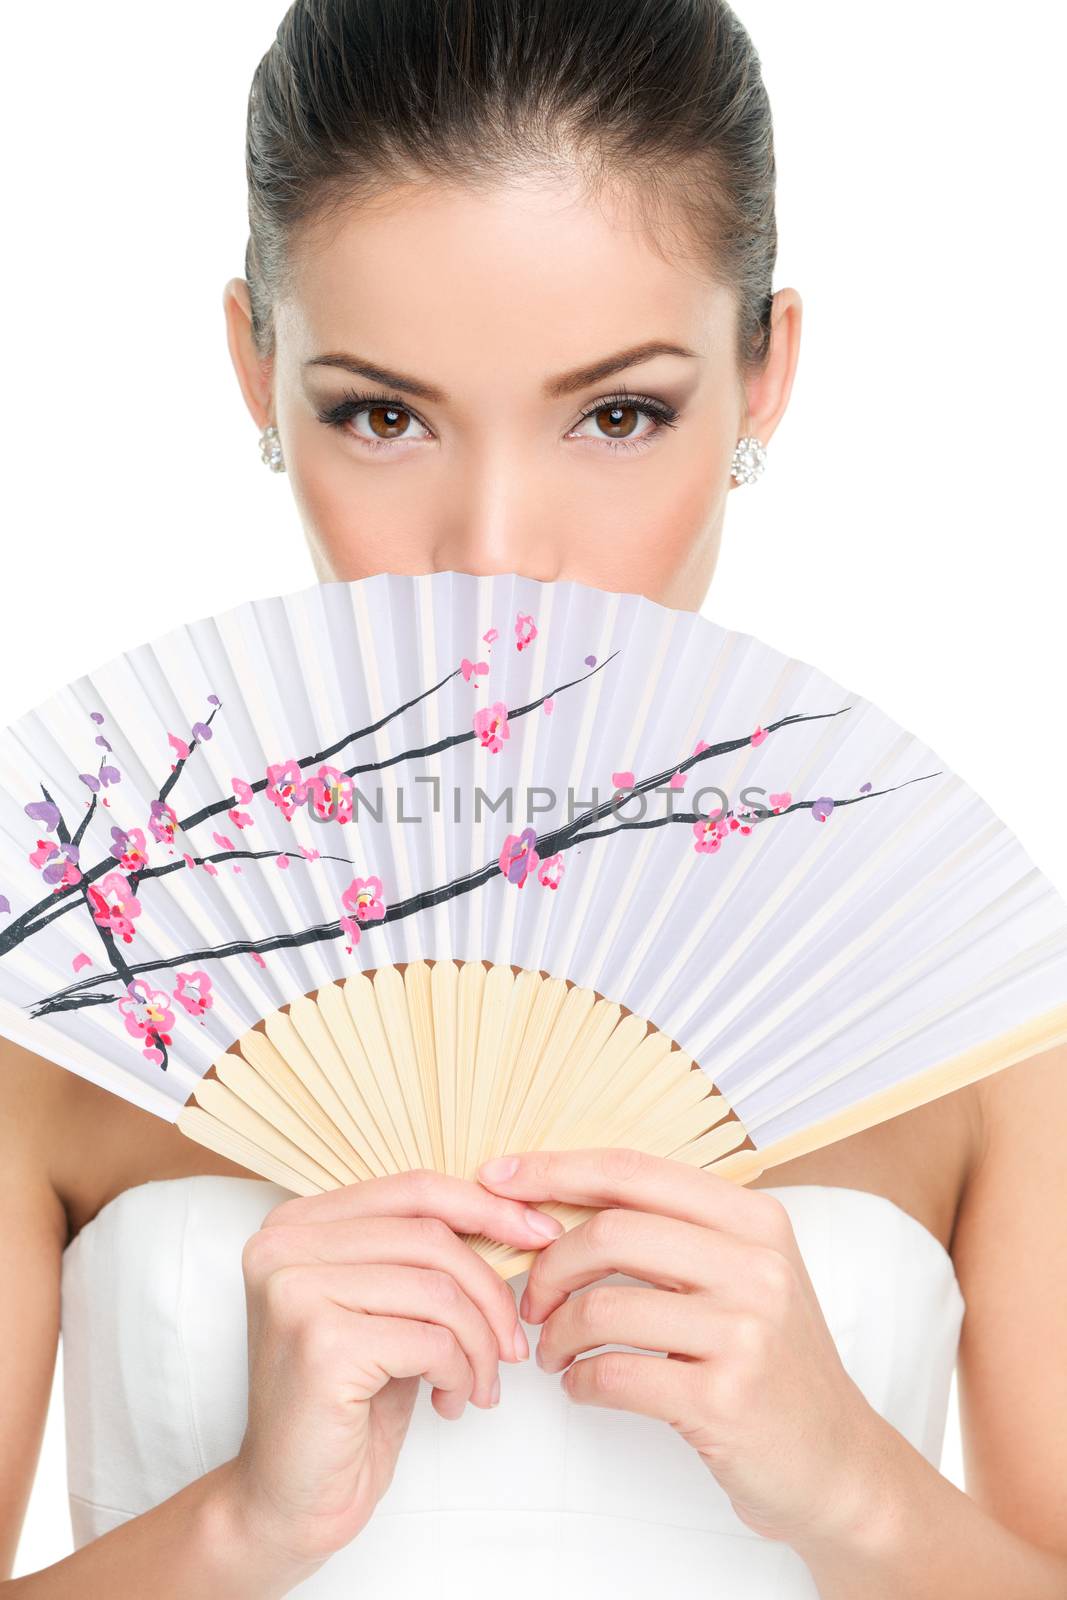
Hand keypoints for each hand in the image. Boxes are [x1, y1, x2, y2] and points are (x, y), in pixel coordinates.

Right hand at [224, 1169, 561, 1567]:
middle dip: (491, 1293)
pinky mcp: (320, 1344)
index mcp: (297, 1223)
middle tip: (512, 1346)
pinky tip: (449, 1403)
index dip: (487, 1208)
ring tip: (477, 1384)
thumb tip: (520, 1219)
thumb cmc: (347, 1405)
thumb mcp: (385, 1310)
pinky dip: (459, 1374)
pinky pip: (430, 1340)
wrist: (288, 1502)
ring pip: (438, 1289)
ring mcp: (296, 1291)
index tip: (541, 1236)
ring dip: (478, 1344)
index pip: (414, 1188)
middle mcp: (284, 1245)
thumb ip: (421, 1256)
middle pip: (432, 1237)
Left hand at [476, 1146, 887, 1547]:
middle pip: (611, 1231)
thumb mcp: (746, 1275)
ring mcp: (745, 1332)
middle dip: (549, 1264)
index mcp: (755, 1219)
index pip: (635, 1171)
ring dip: (557, 1332)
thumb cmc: (774, 1362)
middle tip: (531, 1299)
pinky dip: (580, 1381)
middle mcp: (756, 1265)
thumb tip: (558, 1201)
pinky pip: (615, 1374)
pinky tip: (582, 1386)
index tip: (497, 1178)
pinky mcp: (724, 1399)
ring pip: (604, 1306)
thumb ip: (673, 1232)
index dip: (556, 1170)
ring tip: (553, 1351)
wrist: (838, 1464)